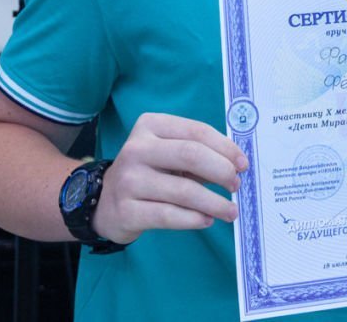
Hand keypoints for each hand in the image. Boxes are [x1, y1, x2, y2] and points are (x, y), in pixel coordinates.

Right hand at [91, 112, 249, 243]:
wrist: (104, 202)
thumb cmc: (148, 173)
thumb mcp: (167, 153)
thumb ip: (197, 153)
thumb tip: (236, 165)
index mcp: (150, 126)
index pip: (196, 131)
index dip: (225, 148)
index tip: (243, 164)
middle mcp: (136, 149)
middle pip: (191, 155)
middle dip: (222, 171)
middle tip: (236, 186)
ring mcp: (129, 180)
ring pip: (184, 191)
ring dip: (214, 203)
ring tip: (230, 211)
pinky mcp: (126, 211)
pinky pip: (169, 215)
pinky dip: (194, 219)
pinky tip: (206, 220)